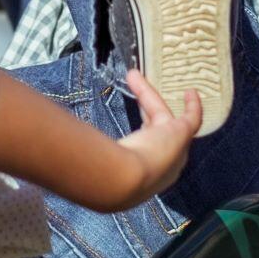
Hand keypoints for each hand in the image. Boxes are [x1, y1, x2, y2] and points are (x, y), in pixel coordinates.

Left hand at [102, 69, 200, 210]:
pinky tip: (190, 92)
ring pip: (163, 116)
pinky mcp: (181, 134)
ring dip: (147, 96)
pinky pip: (192, 118)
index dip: (137, 135)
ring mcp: (175, 150)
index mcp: (146, 176)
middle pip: (153, 131)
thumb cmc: (109, 174)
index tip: (133, 127)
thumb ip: (88, 155)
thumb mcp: (98, 164)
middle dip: (142, 111)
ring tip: (134, 76)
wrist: (127, 181)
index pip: (142, 150)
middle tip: (131, 92)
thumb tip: (65, 150)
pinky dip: (192, 106)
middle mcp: (164, 166)